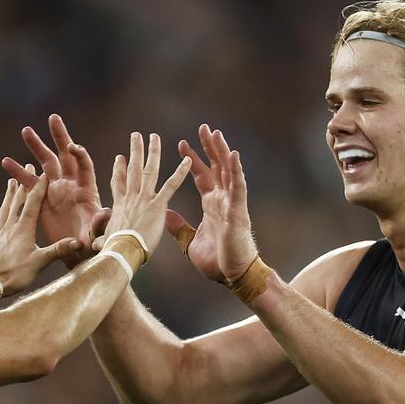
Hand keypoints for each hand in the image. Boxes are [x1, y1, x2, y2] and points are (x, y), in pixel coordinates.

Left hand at [0, 174, 81, 295]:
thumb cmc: (14, 274)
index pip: (33, 204)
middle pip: (17, 201)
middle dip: (24, 184)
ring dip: (9, 196)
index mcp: (23, 229)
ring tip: (11, 184)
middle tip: (27, 168)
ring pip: (5, 210)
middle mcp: (10, 228)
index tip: (43, 174)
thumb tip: (79, 242)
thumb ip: (58, 250)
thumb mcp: (39, 262)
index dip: (39, 188)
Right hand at [1, 114, 101, 267]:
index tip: (73, 146)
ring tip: (25, 130)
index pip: (84, 165)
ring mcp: (56, 190)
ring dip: (37, 147)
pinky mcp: (43, 199)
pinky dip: (19, 172)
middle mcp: (72, 185)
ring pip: (46, 164)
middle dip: (60, 137)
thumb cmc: (93, 243)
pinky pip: (29, 183)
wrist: (78, 253)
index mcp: (87, 189)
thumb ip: (100, 223)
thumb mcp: (98, 233)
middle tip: (54, 118)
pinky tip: (6, 162)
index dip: (80, 155)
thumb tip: (106, 212)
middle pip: (65, 156)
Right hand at [96, 132, 190, 253]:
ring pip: (149, 170)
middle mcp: (131, 197)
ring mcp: (144, 198)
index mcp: (119, 205)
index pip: (118, 183)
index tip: (120, 158)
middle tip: (136, 136)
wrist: (121, 251)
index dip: (119, 170)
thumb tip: (95, 245)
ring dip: (152, 151)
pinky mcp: (158, 205)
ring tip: (154, 136)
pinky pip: (171, 185)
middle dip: (135, 151)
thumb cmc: (112, 251)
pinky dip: (180, 172)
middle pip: (132, 169)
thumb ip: (102, 240)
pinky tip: (188, 160)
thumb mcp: (103, 243)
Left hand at [166, 124, 256, 282]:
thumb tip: (165, 214)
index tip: (181, 144)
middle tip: (203, 128)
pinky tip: (233, 155)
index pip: (202, 176)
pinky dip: (236, 170)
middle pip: (216, 167)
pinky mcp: (239, 211)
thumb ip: (178, 226)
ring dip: (222, 152)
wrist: (231, 275)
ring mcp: (232, 204)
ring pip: (228, 171)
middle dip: (209, 148)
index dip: (192, 160)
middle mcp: (223, 200)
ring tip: (216, 133)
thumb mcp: (189, 242)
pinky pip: (238, 187)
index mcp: (212, 205)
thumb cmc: (216, 261)